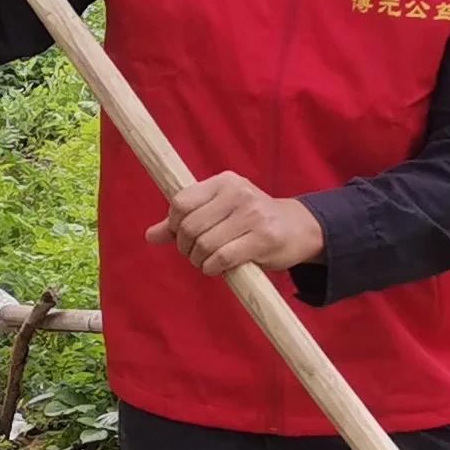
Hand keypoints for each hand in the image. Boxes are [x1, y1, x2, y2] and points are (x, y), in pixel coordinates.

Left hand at [144, 173, 324, 277]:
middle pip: (190, 226)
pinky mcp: (263, 238)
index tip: (182, 237)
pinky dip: (213, 268)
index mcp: (224, 181)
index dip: (174, 225)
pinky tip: (218, 268)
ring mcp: (252, 215)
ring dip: (199, 261)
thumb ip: (185, 222)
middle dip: (186, 247)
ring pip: (204, 244)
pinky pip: (222, 258)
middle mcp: (237, 193)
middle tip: (195, 254)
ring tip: (208, 262)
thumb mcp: (219, 212)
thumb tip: (149, 236)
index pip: (181, 202)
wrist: (299, 229)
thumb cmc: (252, 221)